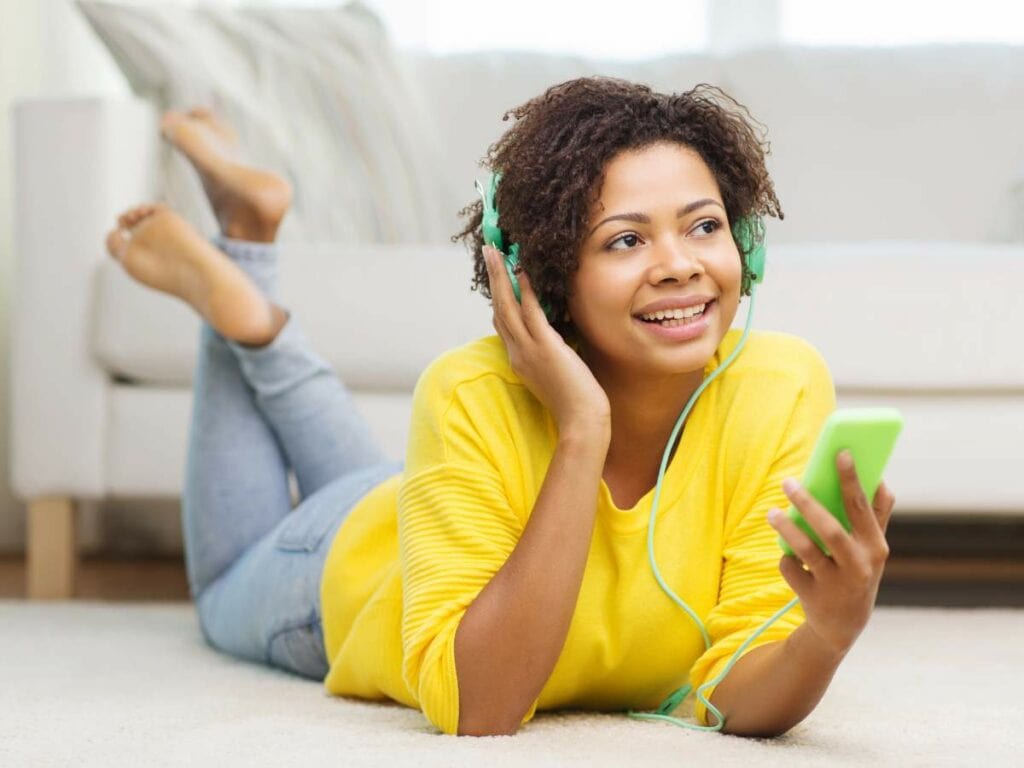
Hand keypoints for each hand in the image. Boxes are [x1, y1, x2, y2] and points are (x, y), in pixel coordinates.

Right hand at [482, 244, 609, 434]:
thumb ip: (550, 352)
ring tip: (496, 251)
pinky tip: (523, 272)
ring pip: (507, 306)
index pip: (502, 323)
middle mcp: (517, 353)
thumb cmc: (575, 401)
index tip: (499, 276)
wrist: (581, 421)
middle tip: (488, 250)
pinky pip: (530, 313)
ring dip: (501, 276)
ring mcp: (528, 350)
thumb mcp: (556, 372)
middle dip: (493, 278)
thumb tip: (555, 335)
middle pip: (498, 308)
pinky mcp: (545, 347)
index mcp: (518, 360)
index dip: (498, 297)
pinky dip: (524, 291)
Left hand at [767, 449, 895, 655]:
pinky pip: (790, 568)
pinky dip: (785, 558)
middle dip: (808, 503)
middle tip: (787, 481)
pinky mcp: (813, 598)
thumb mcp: (873, 549)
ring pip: (805, 550)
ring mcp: (836, 585)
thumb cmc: (857, 573)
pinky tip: (788, 558)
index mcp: (875, 547)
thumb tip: (880, 479)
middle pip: (830, 529)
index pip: (862, 508)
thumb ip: (878, 516)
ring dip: (786, 528)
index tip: (840, 452)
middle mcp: (860, 567)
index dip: (852, 479)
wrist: (843, 626)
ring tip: (771, 513)